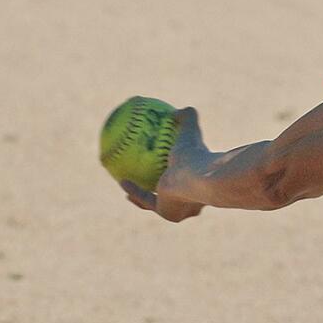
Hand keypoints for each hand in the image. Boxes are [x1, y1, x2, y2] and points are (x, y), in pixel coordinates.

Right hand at [119, 107, 211, 222]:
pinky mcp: (168, 213)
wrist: (198, 179)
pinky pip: (146, 201)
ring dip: (142, 196)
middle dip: (161, 191)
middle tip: (146, 179)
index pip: (189, 176)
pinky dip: (134, 191)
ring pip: (158, 204)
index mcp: (201, 180)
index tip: (166, 163)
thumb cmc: (196, 154)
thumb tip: (179, 109)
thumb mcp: (191, 131)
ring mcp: (182, 209)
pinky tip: (121, 181)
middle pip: (175, 196)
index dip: (178, 170)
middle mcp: (193, 198)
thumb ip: (187, 118)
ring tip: (127, 186)